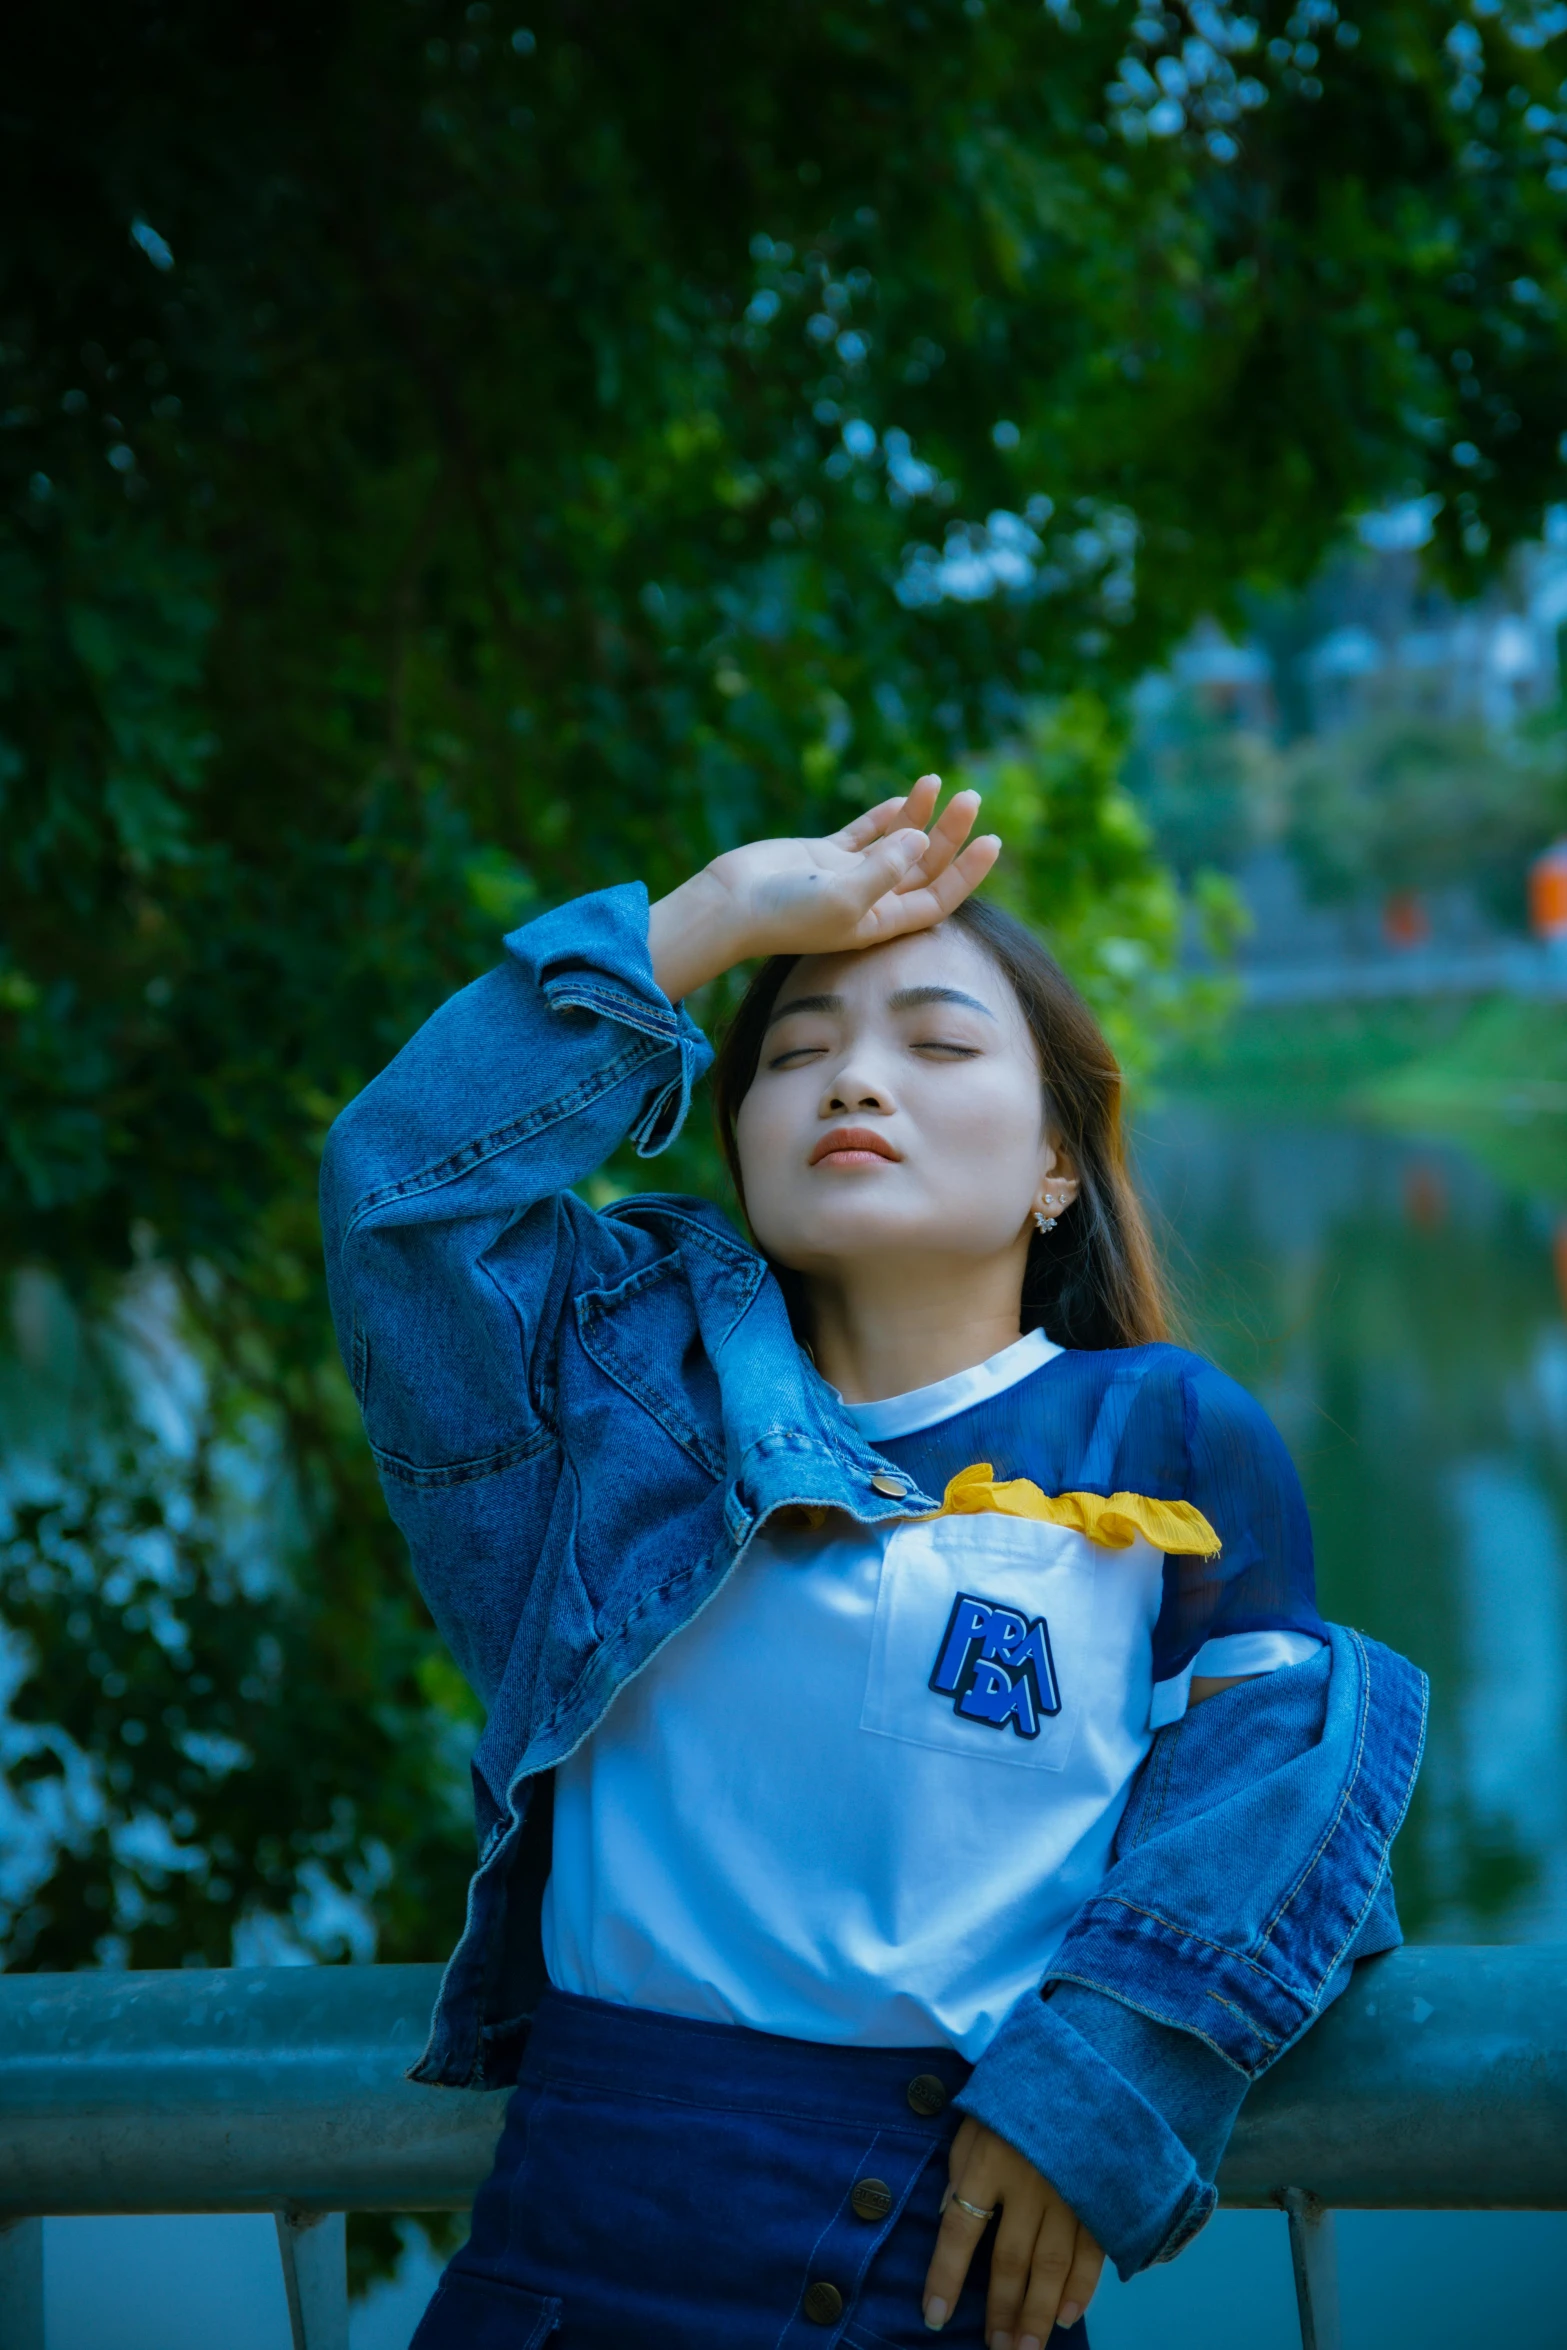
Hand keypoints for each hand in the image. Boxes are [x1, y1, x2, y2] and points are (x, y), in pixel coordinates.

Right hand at [647, 775, 999, 1001]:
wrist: (730, 904)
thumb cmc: (786, 914)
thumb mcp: (844, 898)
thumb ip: (885, 870)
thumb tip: (922, 838)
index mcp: (881, 924)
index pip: (938, 897)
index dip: (968, 872)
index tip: (991, 840)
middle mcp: (871, 901)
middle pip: (924, 865)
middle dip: (949, 832)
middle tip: (970, 798)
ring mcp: (848, 876)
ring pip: (897, 843)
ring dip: (919, 815)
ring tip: (936, 781)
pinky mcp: (825, 855)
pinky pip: (865, 833)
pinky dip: (885, 816)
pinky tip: (906, 797)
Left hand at [922, 2116, 1102, 2345]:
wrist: (1079, 2062)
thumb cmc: (1015, 2093)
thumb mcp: (975, 2118)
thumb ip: (960, 2167)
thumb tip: (946, 2215)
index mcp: (987, 2158)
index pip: (960, 2228)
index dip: (945, 2277)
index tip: (934, 2317)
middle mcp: (1027, 2181)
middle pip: (1010, 2259)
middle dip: (1001, 2310)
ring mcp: (1068, 2189)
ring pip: (1051, 2265)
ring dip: (1038, 2313)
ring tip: (1025, 2348)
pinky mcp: (1100, 2193)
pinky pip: (1091, 2250)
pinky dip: (1082, 2287)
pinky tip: (1068, 2315)